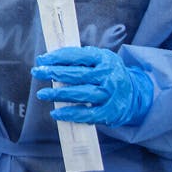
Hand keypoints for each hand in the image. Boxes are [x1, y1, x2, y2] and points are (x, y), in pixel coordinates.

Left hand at [30, 46, 152, 126]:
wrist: (135, 94)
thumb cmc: (108, 75)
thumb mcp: (99, 60)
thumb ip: (79, 59)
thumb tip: (49, 60)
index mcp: (105, 59)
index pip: (78, 56)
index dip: (58, 57)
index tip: (42, 59)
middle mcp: (109, 76)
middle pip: (78, 75)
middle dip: (54, 73)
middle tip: (37, 72)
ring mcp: (110, 95)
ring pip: (81, 94)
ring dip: (58, 94)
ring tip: (42, 94)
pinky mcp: (110, 112)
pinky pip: (87, 114)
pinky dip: (70, 114)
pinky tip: (56, 113)